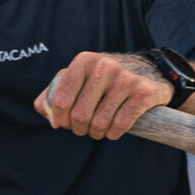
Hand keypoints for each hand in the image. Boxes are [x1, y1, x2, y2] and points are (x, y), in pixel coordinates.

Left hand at [35, 52, 173, 139]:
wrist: (149, 71)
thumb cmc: (105, 80)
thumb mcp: (78, 78)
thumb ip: (53, 93)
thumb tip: (44, 113)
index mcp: (84, 61)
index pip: (61, 100)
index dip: (60, 119)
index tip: (64, 124)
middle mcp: (104, 66)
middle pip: (80, 115)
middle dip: (79, 128)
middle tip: (84, 128)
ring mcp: (126, 79)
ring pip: (100, 123)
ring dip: (97, 133)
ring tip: (99, 130)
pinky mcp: (143, 93)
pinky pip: (120, 125)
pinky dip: (113, 134)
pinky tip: (113, 130)